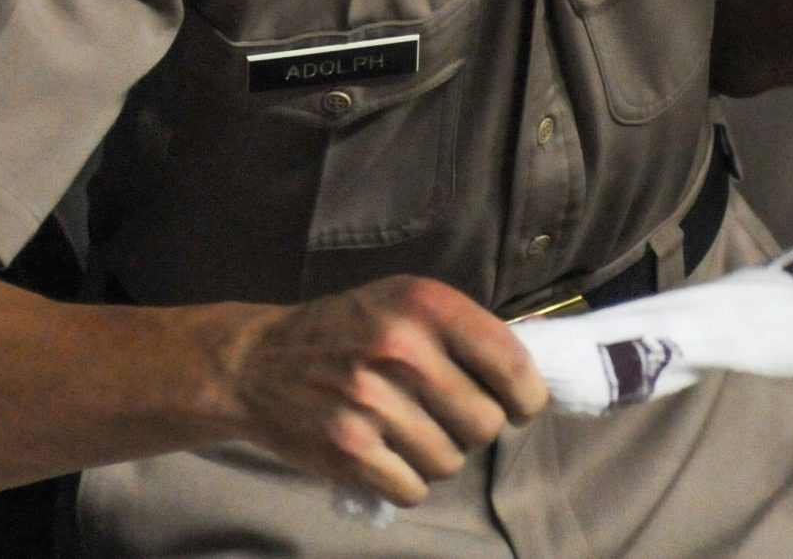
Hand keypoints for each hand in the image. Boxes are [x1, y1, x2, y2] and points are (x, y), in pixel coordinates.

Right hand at [219, 276, 546, 506]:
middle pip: (486, 425)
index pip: (514, 365)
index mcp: (424, 304)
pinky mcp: (349, 448)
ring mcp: (373, 401)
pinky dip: (403, 480)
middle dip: (470, 428)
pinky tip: (381, 453)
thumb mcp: (402, 303)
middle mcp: (401, 348)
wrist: (256, 362)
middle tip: (440, 414)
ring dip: (433, 455)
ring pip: (451, 463)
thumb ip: (463, 332)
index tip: (515, 404)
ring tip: (402, 429)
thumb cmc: (345, 331)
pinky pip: (414, 489)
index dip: (526, 397)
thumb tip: (535, 377)